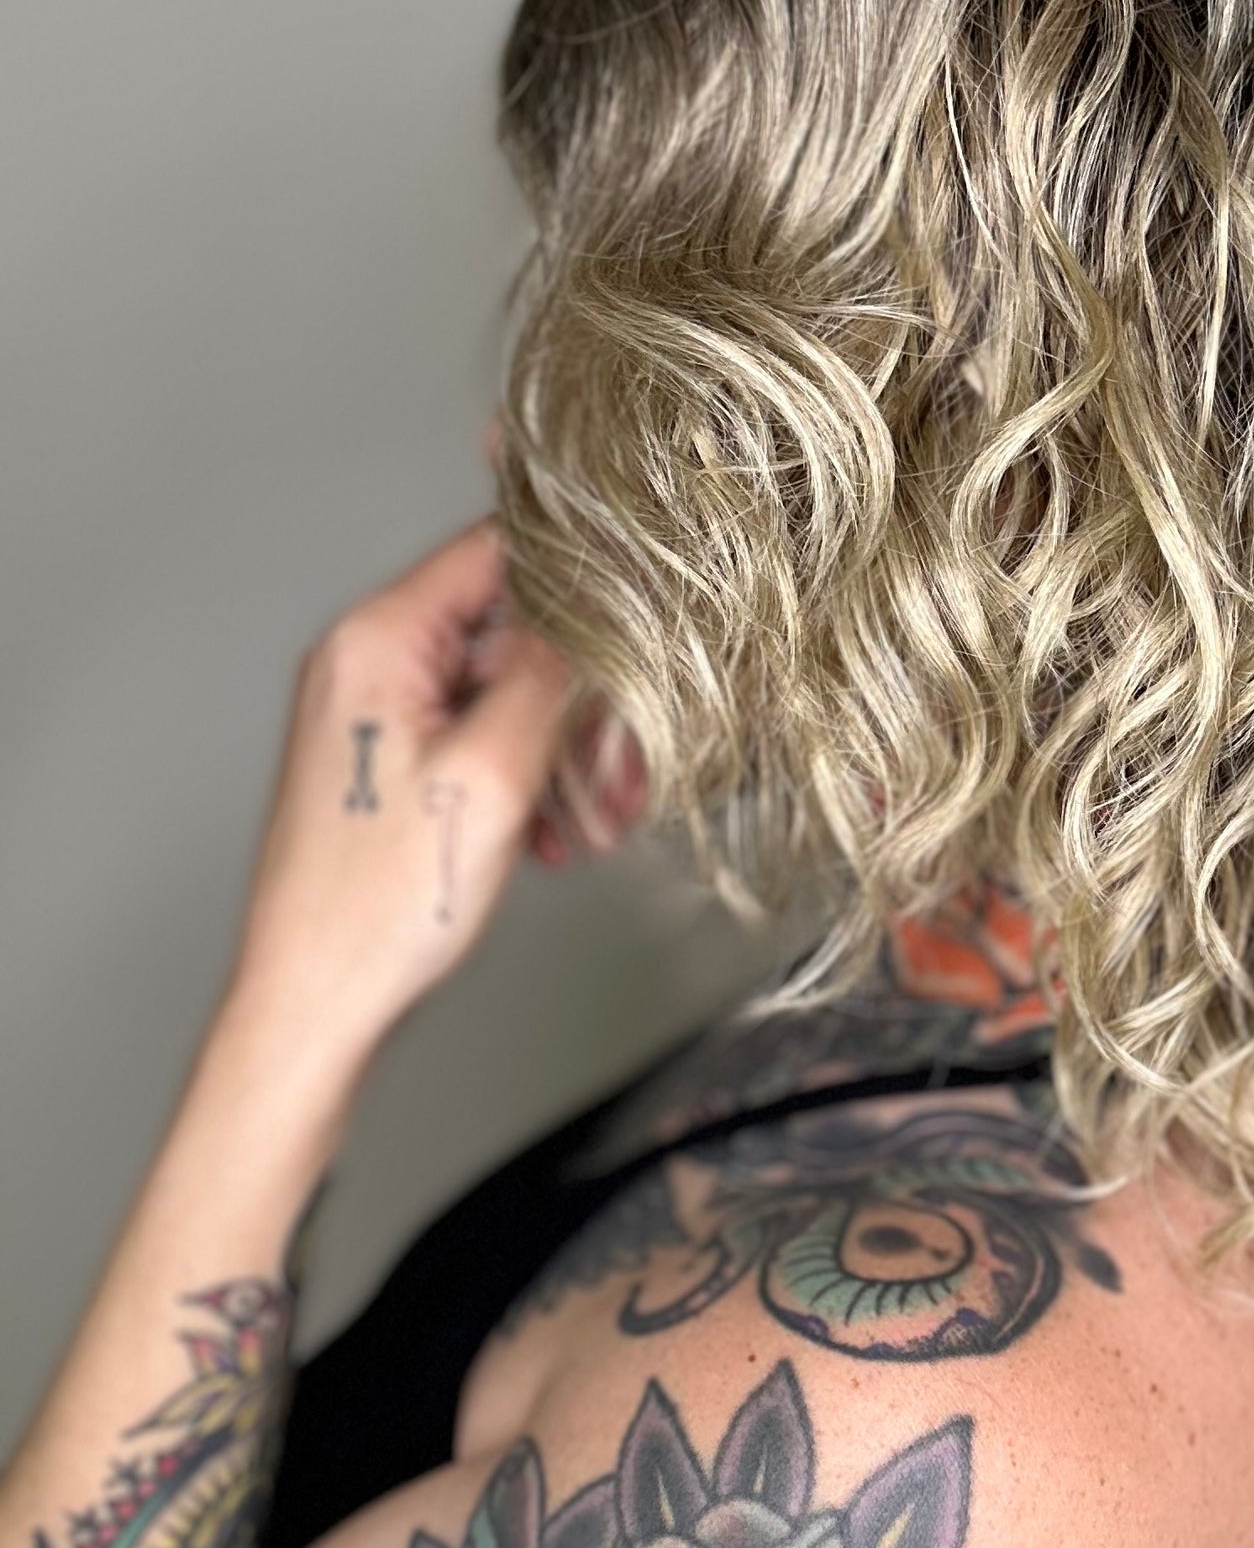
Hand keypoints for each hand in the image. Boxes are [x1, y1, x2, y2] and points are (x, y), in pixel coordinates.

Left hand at [226, 519, 582, 1059]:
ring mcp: (379, 712)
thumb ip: (549, 674)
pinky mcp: (392, 760)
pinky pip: (483, 739)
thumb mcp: (492, 775)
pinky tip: (556, 835)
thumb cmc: (376, 903)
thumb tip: (598, 601)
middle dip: (583, 699)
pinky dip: (530, 778)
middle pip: (514, 633)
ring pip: (509, 695)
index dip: (580, 577)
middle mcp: (369, 661)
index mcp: (377, 640)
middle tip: (624, 768)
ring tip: (595, 820)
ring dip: (566, 752)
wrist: (317, 998)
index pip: (496, 549)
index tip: (643, 611)